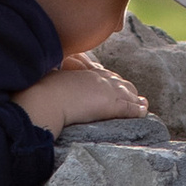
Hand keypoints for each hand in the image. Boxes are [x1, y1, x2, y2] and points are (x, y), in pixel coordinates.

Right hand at [15, 55, 149, 131]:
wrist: (45, 99)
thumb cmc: (41, 92)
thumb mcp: (49, 82)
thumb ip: (54, 82)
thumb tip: (43, 86)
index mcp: (84, 73)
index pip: (103, 75)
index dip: (111, 81)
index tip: (115, 84)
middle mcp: (97, 78)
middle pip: (118, 82)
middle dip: (127, 89)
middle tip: (135, 95)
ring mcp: (106, 90)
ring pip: (127, 94)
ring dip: (135, 99)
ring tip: (143, 104)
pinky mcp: (111, 104)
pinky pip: (129, 108)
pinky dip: (138, 110)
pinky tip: (144, 112)